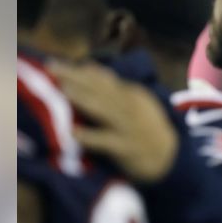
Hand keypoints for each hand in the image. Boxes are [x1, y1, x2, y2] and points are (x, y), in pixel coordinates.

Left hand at [48, 60, 178, 182]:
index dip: (80, 71)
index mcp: (132, 94)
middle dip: (76, 77)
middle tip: (52, 68)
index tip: (56, 64)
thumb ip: (113, 86)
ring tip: (63, 90)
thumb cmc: (145, 128)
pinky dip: (90, 136)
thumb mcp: (135, 102)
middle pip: (101, 89)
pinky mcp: (126, 147)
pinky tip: (73, 133)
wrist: (169, 158)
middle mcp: (131, 107)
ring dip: (84, 99)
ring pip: (104, 110)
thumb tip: (89, 66)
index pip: (103, 79)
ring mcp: (129, 127)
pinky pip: (106, 141)